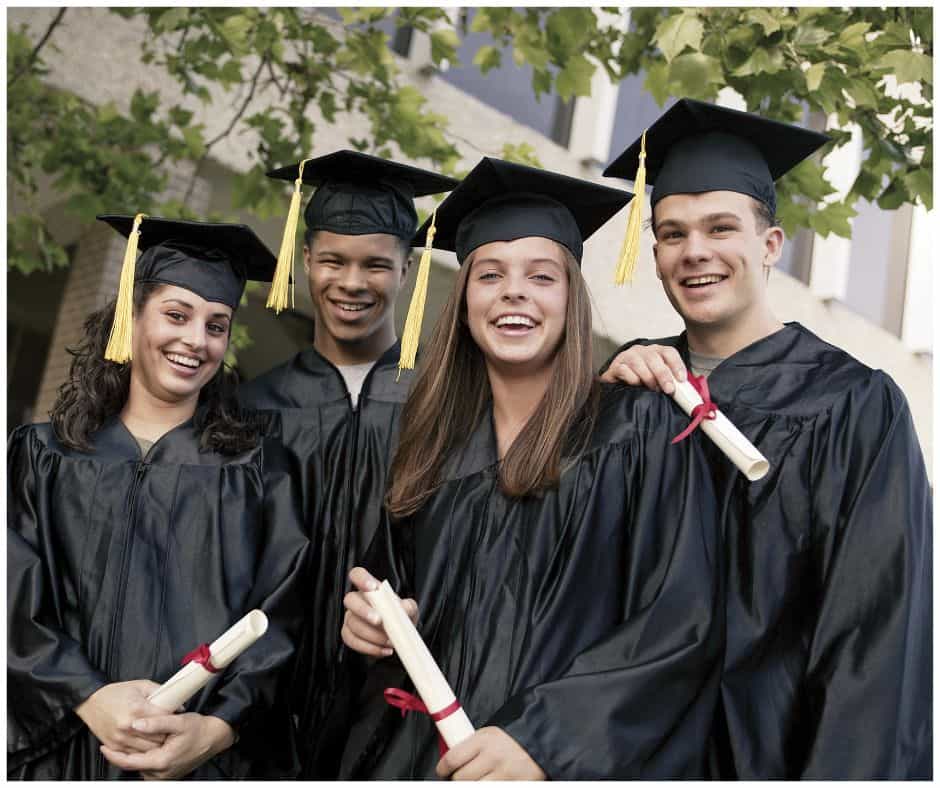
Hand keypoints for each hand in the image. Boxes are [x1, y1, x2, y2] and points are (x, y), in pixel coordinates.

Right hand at [74, 680, 167, 752]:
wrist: (91, 701)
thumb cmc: (117, 692)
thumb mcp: (141, 686)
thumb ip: (161, 693)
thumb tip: (178, 706)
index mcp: (137, 709)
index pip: (164, 720)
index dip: (173, 719)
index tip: (176, 717)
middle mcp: (128, 726)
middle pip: (158, 738)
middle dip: (167, 734)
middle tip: (170, 729)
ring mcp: (120, 738)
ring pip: (148, 749)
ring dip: (156, 744)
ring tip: (160, 736)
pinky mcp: (114, 746)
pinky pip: (134, 754)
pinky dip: (142, 750)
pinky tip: (146, 742)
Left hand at [99, 712, 234, 779]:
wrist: (215, 737)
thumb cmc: (198, 728)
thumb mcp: (178, 721)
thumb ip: (156, 723)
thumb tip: (135, 723)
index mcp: (162, 761)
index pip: (129, 762)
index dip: (113, 756)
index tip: (103, 747)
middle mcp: (162, 773)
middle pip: (133, 766)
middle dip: (122, 755)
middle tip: (112, 741)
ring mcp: (165, 776)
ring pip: (140, 768)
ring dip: (133, 757)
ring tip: (127, 743)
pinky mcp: (168, 774)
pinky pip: (149, 769)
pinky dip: (143, 760)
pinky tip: (143, 748)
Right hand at [341, 566, 418, 657]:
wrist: (400, 637)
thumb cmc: (401, 618)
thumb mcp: (409, 609)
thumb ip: (407, 606)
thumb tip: (401, 609)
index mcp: (370, 589)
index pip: (358, 574)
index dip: (361, 578)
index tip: (372, 587)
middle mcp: (357, 601)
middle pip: (350, 600)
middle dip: (364, 611)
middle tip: (380, 621)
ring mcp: (350, 618)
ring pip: (352, 624)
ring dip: (371, 634)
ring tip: (389, 641)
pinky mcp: (349, 635)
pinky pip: (352, 641)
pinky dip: (369, 647)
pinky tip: (383, 649)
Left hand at [436, 727, 545, 779]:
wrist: (544, 739)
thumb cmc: (515, 736)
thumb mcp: (491, 734)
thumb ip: (473, 746)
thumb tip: (452, 760)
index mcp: (484, 739)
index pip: (453, 759)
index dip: (443, 768)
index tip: (442, 771)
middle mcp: (494, 757)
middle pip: (461, 778)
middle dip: (458, 779)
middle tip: (460, 776)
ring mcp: (505, 774)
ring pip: (475, 787)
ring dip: (472, 784)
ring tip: (476, 779)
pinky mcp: (516, 785)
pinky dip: (489, 786)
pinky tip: (490, 781)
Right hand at [600, 344, 686, 393]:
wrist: (619, 383)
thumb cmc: (643, 382)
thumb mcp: (660, 379)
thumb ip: (673, 381)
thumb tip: (689, 392)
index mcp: (656, 351)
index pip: (668, 352)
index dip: (676, 364)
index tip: (682, 379)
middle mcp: (641, 351)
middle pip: (653, 357)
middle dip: (663, 374)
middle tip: (669, 389)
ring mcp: (627, 356)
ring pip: (638, 362)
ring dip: (647, 377)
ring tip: (653, 389)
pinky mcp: (615, 366)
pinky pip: (623, 369)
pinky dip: (632, 378)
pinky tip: (636, 385)